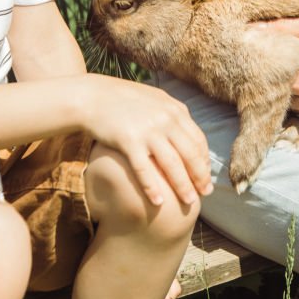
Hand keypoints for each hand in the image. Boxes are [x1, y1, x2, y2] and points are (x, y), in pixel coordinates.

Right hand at [83, 74, 211, 205]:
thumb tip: (188, 131)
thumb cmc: (122, 100)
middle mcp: (166, 119)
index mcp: (175, 110)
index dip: (204, 160)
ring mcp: (148, 130)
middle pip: (190, 153)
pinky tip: (158, 202)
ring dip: (183, 185)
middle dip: (200, 176)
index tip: (205, 175)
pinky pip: (144, 169)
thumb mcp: (154, 100)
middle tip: (205, 193)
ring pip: (172, 164)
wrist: (92, 96)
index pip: (198, 139)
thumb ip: (172, 113)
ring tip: (189, 202)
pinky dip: (152, 187)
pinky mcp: (128, 141)